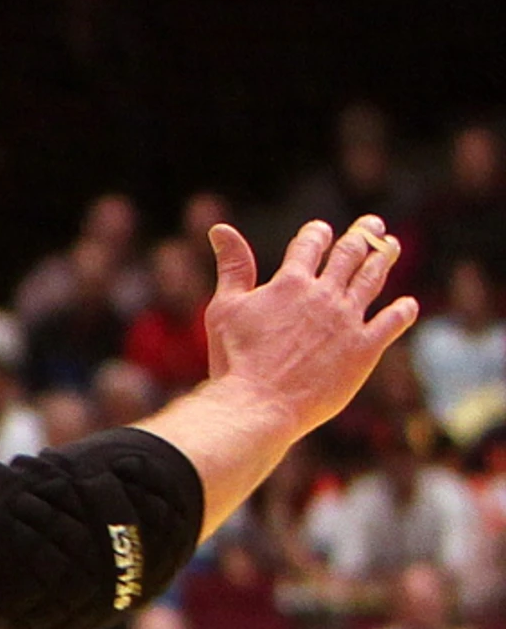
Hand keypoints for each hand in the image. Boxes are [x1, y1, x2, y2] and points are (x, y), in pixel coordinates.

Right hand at [201, 216, 415, 432]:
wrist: (259, 403)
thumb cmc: (235, 358)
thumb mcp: (226, 307)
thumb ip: (232, 267)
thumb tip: (220, 228)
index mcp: (290, 283)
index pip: (310, 245)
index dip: (317, 234)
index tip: (322, 229)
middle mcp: (324, 295)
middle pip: (350, 254)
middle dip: (363, 235)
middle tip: (374, 224)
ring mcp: (348, 321)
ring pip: (372, 280)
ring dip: (384, 259)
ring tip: (391, 246)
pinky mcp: (365, 349)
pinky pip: (392, 323)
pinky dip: (403, 311)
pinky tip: (408, 304)